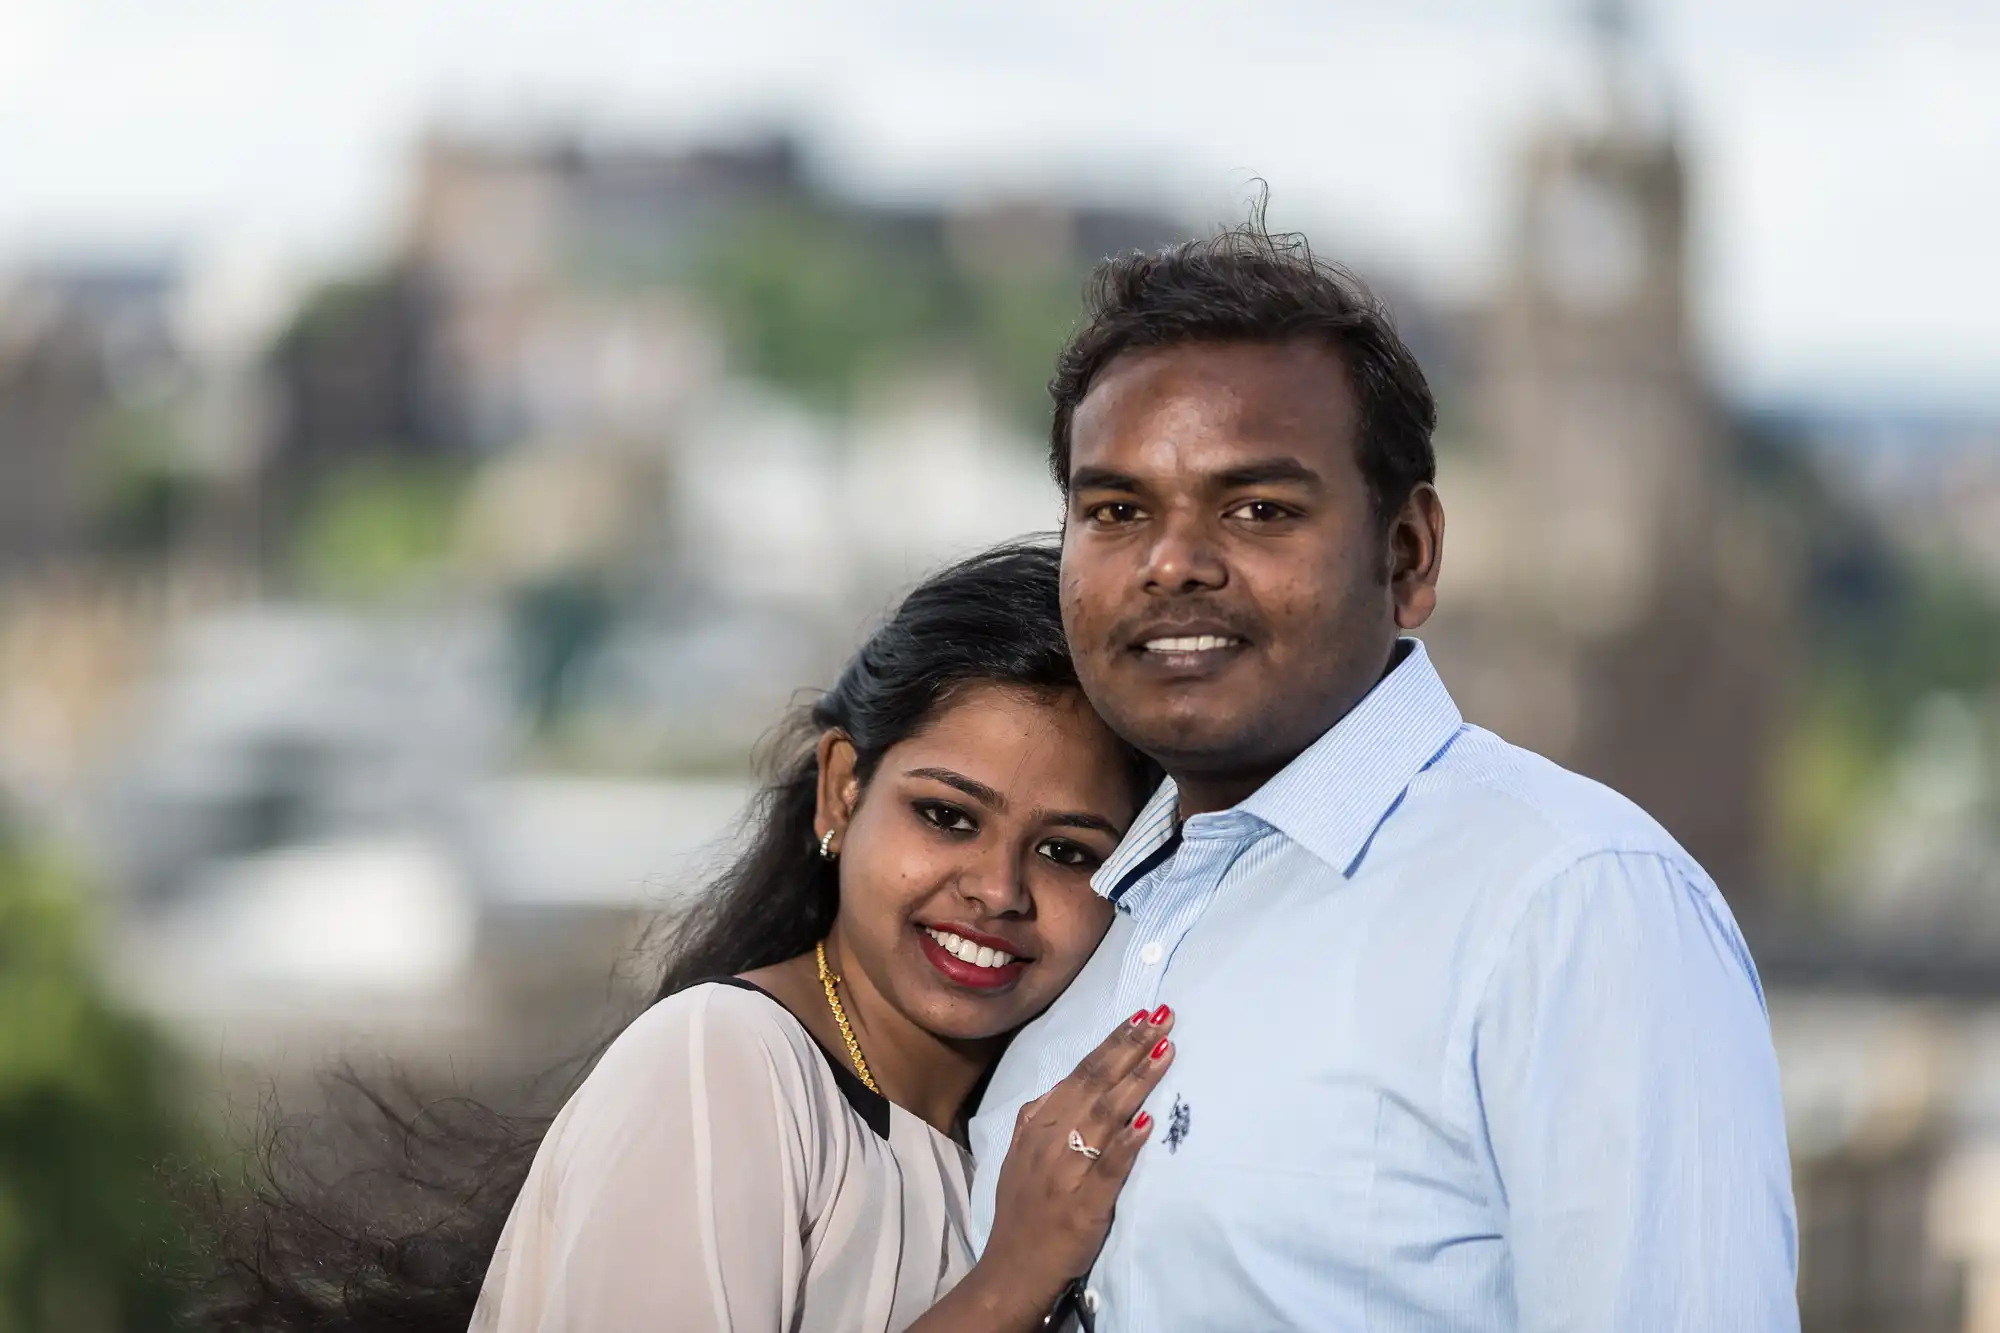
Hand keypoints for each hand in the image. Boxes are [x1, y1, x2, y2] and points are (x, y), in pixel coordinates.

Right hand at [980, 1006, 1176, 1303]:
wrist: (1013, 1267)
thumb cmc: (1023, 1210)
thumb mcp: (1020, 1155)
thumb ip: (1040, 1119)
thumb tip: (1066, 1083)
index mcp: (1037, 1124)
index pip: (1080, 1073)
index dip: (1112, 1044)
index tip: (1141, 1017)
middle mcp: (1049, 1140)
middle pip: (1095, 1084)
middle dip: (1130, 1047)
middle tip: (1162, 1016)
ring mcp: (1066, 1170)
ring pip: (1105, 1115)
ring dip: (1137, 1081)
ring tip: (1164, 1051)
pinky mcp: (1084, 1203)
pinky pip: (1108, 1167)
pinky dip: (1126, 1143)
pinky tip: (1146, 1122)